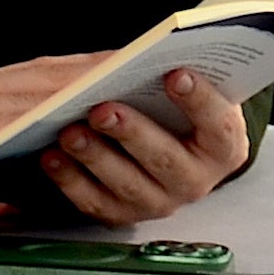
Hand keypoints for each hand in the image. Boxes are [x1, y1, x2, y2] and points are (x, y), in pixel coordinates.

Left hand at [33, 66, 252, 224]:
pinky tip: (51, 156)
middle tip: (104, 110)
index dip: (201, 101)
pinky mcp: (122, 214)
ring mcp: (159, 202)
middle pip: (168, 161)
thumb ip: (160, 72)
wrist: (158, 136)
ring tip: (69, 130)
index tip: (175, 73)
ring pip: (128, 185)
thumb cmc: (169, 104)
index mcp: (222, 146)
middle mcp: (196, 181)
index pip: (220, 126)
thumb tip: (124, 60)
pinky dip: (70, 180)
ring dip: (96, 157)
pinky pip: (95, 202)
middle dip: (133, 133)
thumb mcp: (175, 85)